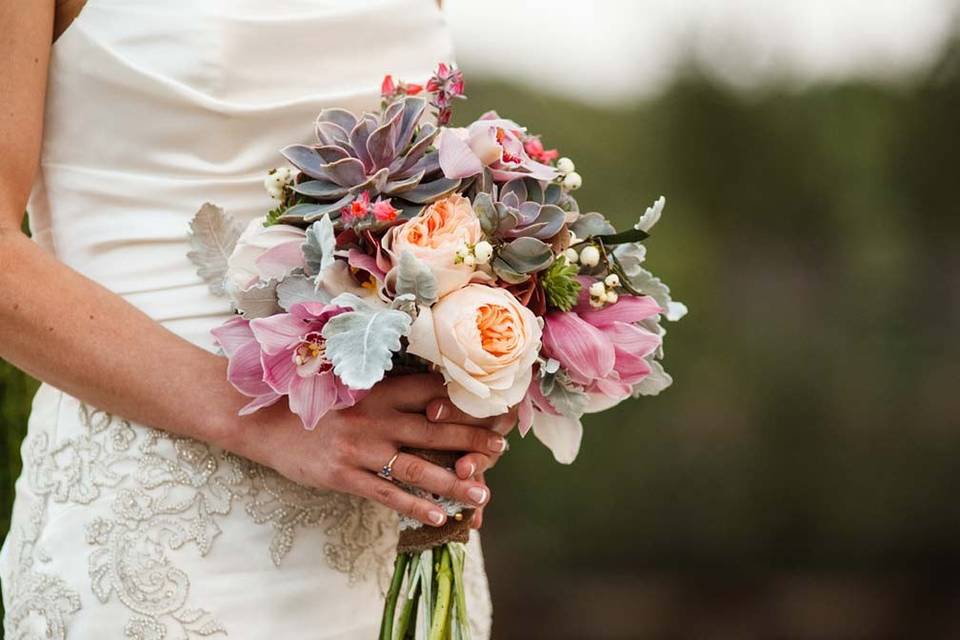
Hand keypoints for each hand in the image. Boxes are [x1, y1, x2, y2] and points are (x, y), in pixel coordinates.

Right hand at [239, 374, 507, 527]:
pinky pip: (386, 493)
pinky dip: (414, 505)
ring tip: (483, 493)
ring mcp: (360, 447)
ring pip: (417, 466)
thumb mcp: (350, 384)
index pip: (433, 392)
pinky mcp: (343, 475)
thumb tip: (429, 394)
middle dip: (472, 440)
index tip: (493, 407)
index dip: (466, 401)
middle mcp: (375, 416)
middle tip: (501, 449)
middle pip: (434, 429)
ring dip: (453, 481)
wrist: (260, 417)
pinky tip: (439, 515)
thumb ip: (387, 390)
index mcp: (379, 389)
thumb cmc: (311, 401)